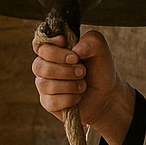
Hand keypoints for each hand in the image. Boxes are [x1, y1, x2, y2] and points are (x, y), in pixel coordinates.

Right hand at [32, 30, 135, 144]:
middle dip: (64, 69)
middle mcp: (45, 66)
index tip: (69, 48)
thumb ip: (91, 41)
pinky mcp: (48, 103)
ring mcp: (45, 85)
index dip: (51, 47)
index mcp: (54, 50)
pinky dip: (69, 99)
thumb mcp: (101, 49)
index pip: (40, 45)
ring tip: (83, 85)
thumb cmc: (99, 68)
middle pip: (39, 65)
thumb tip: (76, 50)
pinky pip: (51, 101)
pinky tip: (78, 96)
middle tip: (83, 71)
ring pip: (45, 84)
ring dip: (69, 85)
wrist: (106, 94)